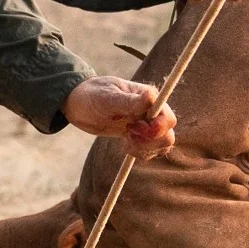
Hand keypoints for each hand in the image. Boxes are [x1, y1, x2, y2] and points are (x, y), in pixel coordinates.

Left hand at [62, 75, 176, 157]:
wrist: (80, 104)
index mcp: (149, 98)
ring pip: (162, 145)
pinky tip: (125, 144)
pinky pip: (151, 151)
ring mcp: (147, 124)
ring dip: (145, 148)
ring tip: (125, 139)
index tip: (133, 129)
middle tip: (128, 135)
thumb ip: (130, 101)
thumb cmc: (92, 95)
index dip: (157, 129)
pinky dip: (140, 152)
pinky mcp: (140, 136)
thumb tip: (151, 98)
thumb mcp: (108, 97)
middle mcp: (152, 111)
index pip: (168, 118)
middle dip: (150, 141)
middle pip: (168, 134)